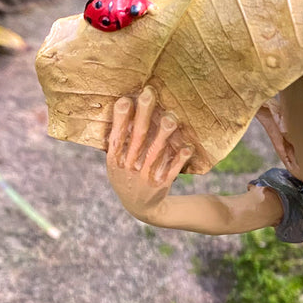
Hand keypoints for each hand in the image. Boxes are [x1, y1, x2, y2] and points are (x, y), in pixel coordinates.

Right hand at [106, 86, 191, 222]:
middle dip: (144, 115)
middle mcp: (129, 167)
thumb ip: (118, 143)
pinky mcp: (161, 184)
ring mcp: (145, 176)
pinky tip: (188, 147)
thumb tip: (123, 108)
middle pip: (138, 137)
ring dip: (164, 134)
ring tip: (172, 117)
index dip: (121, 119)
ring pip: (156, 152)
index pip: (117, 136)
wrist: (140, 208)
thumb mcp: (115, 164)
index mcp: (115, 160)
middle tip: (150, 94)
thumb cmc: (127, 176)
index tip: (126, 100)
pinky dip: (179, 158)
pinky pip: (172, 169)